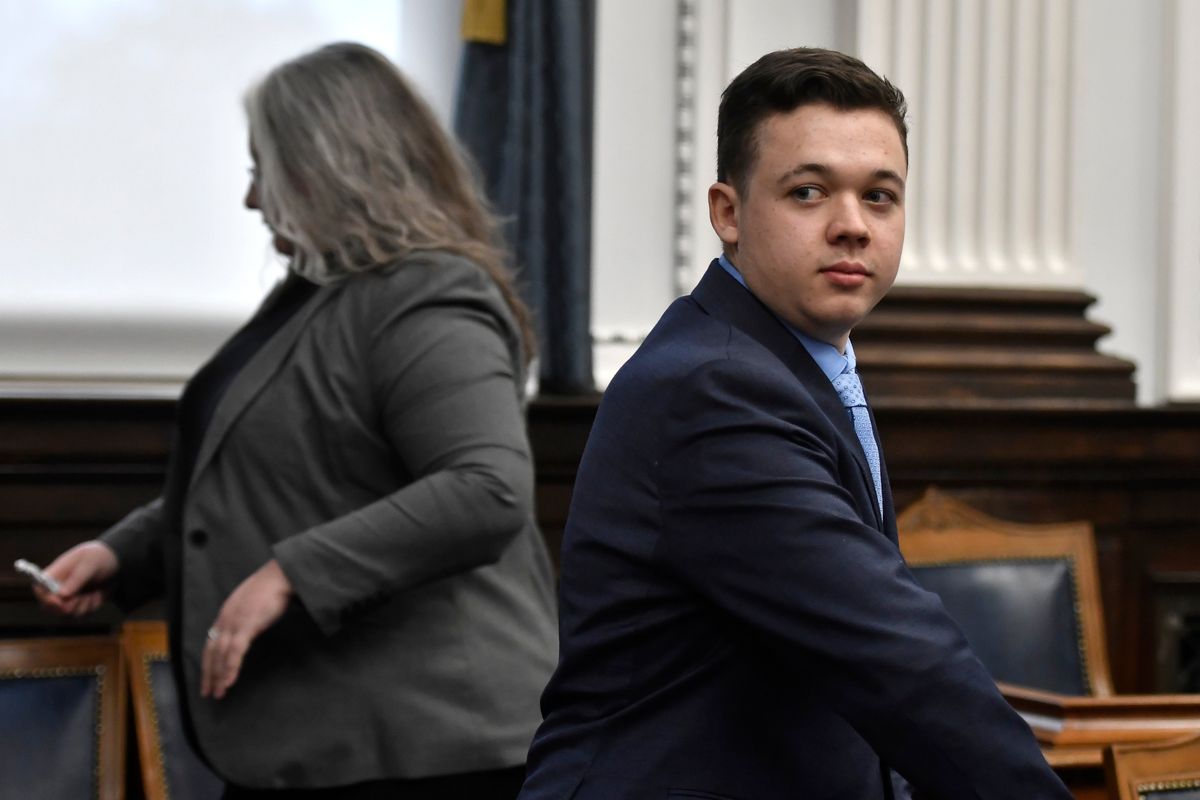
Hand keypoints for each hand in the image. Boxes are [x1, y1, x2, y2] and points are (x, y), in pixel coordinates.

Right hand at [35, 541, 118, 615]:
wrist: (115, 563)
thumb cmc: (97, 557)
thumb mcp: (89, 563)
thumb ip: (77, 579)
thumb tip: (62, 595)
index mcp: (53, 575)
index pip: (40, 590)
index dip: (45, 599)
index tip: (59, 601)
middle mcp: (57, 589)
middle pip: (50, 608)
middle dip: (67, 607)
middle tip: (81, 598)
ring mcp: (68, 598)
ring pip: (67, 615)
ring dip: (83, 606)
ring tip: (93, 592)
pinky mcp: (80, 605)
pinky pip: (82, 614)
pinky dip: (92, 606)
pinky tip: (98, 594)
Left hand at [201, 559, 291, 699]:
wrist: (280, 576)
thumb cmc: (271, 586)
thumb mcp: (251, 602)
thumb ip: (244, 615)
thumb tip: (246, 626)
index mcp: (225, 614)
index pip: (211, 643)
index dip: (207, 662)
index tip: (207, 677)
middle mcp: (225, 620)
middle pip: (211, 652)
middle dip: (208, 675)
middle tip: (207, 693)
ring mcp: (234, 623)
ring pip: (220, 655)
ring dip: (218, 676)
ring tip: (218, 693)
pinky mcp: (246, 626)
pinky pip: (235, 652)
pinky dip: (230, 668)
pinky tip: (228, 682)